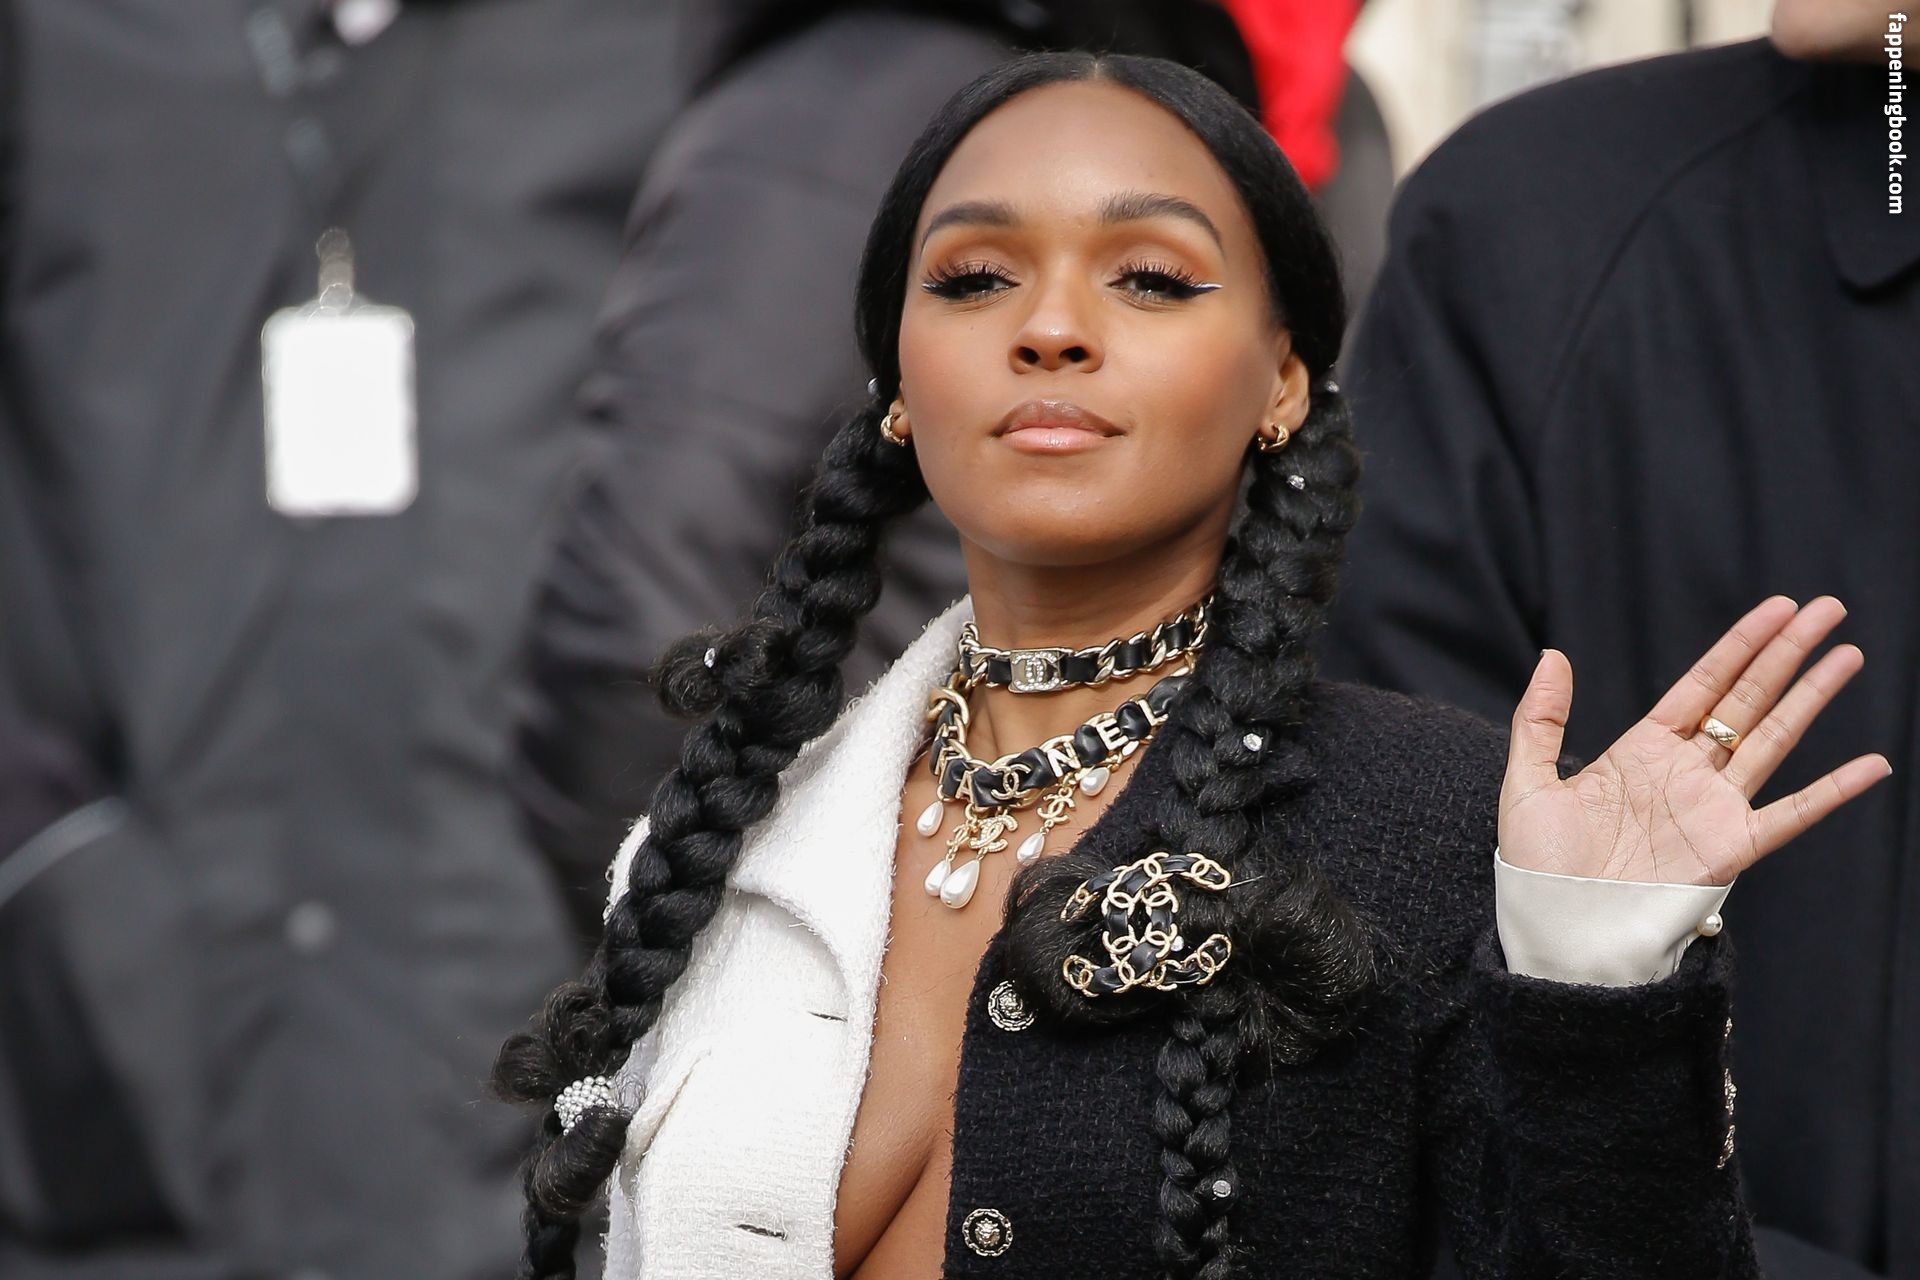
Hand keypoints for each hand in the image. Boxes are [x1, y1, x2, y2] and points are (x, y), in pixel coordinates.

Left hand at [1499, 596, 1892, 884]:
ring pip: (1773, 740)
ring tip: (1847, 655)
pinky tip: (1871, 765)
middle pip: (1747, 700)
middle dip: (1786, 653)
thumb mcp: (1528, 783)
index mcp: (1641, 752)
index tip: (1777, 609)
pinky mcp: (1729, 849)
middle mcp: (1685, 773)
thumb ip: (1540, 720)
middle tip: (1826, 609)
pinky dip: (1832, 791)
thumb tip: (1553, 656)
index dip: (1740, 646)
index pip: (1701, 685)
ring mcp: (1712, 809)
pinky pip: (1790, 814)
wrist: (1558, 929)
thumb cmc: (1539, 867)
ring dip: (1811, 698)